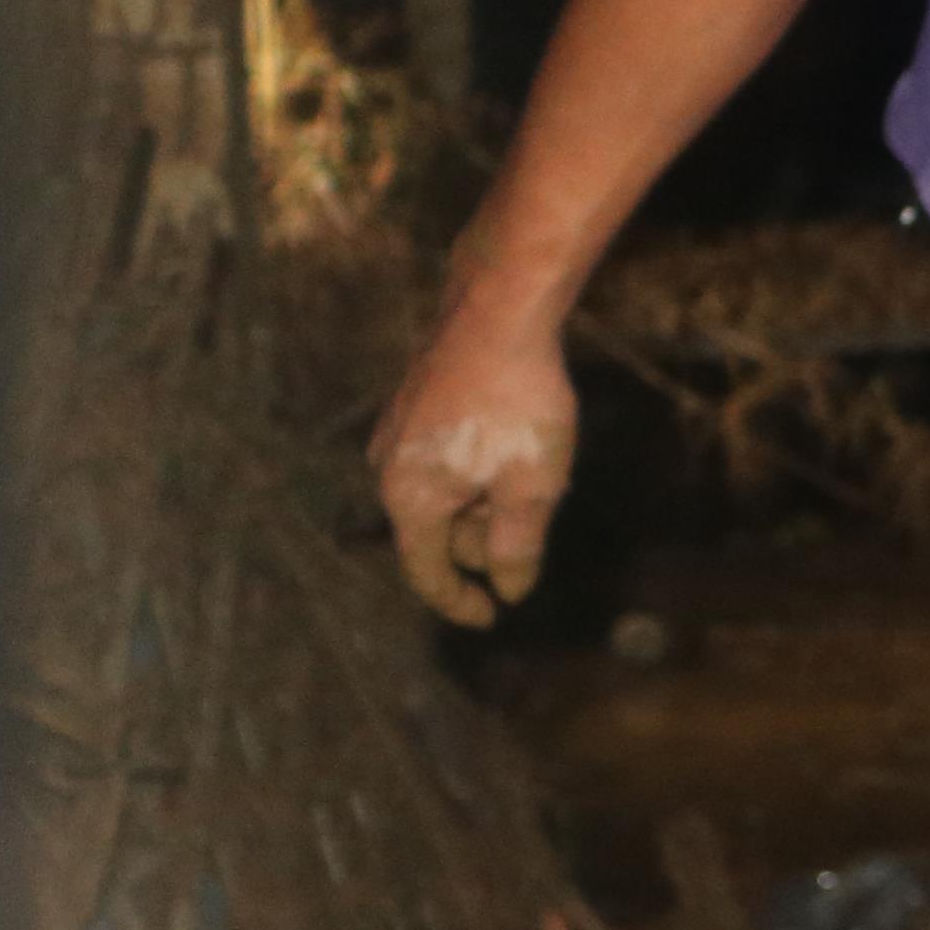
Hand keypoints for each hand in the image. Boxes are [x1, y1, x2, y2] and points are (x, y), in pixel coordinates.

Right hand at [374, 311, 578, 625]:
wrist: (499, 312)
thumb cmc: (517, 403)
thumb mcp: (531, 487)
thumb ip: (517, 546)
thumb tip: (510, 589)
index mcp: (410, 499)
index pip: (428, 572)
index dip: (460, 601)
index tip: (491, 618)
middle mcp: (389, 468)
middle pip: (438, 531)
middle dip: (485, 539)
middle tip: (540, 512)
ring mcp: (396, 433)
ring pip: (444, 491)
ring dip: (486, 500)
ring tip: (537, 467)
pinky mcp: (413, 405)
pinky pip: (444, 457)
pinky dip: (479, 468)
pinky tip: (519, 442)